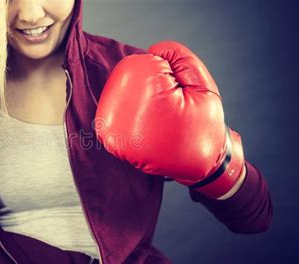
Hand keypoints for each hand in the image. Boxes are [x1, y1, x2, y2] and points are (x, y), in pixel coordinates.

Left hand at [95, 41, 244, 198]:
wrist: (197, 165)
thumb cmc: (203, 126)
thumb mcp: (203, 88)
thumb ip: (180, 60)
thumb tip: (152, 50)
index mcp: (143, 107)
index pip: (142, 64)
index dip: (166, 74)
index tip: (177, 96)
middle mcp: (118, 123)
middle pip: (126, 75)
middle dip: (150, 85)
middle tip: (168, 110)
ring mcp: (109, 132)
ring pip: (121, 89)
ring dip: (139, 96)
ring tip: (159, 119)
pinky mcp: (107, 138)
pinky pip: (116, 106)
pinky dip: (132, 107)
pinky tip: (147, 122)